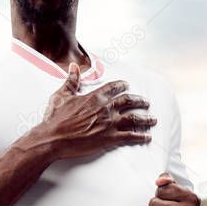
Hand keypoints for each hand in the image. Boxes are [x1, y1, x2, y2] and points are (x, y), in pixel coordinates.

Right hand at [32, 63, 155, 160]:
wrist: (53, 138)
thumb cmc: (55, 118)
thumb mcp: (61, 95)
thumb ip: (71, 81)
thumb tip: (73, 67)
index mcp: (95, 97)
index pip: (114, 87)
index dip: (122, 86)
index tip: (127, 86)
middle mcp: (105, 108)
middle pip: (128, 101)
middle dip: (140, 101)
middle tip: (146, 102)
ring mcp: (109, 123)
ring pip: (134, 119)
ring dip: (146, 119)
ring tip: (153, 119)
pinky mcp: (110, 138)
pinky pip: (130, 136)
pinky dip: (141, 136)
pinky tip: (147, 136)